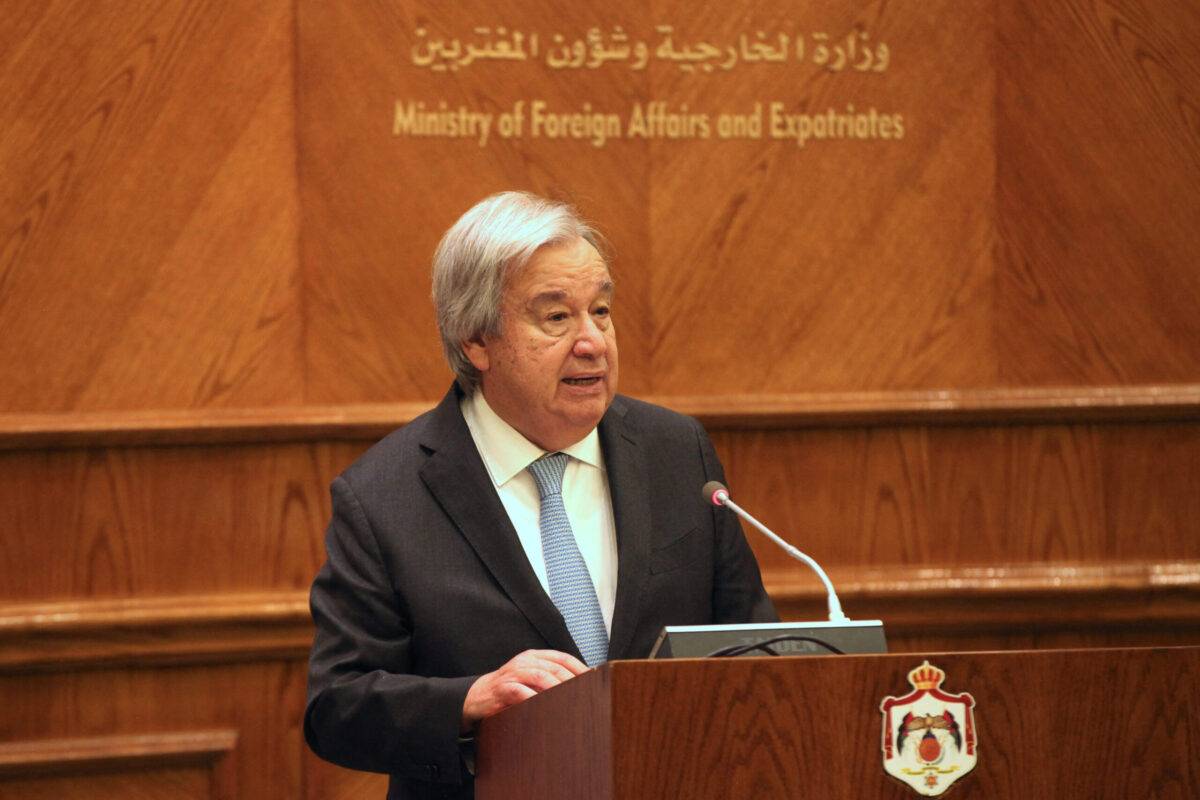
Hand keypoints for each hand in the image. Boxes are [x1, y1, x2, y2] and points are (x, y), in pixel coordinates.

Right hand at [461, 649, 587, 730]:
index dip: (580, 668)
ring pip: (541, 676)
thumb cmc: (509, 689)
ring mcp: (514, 672)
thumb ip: (550, 679)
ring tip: (572, 700)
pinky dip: (536, 699)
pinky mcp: (503, 687)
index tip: (595, 680)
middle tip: (588, 694)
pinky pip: (522, 691)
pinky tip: (547, 707)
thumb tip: (580, 688)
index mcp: (535, 656)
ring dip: (558, 688)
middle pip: (555, 667)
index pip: (563, 658)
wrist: (478, 696)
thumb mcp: (531, 679)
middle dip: (573, 680)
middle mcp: (525, 660)